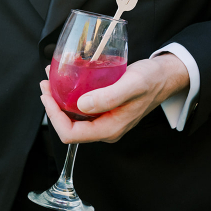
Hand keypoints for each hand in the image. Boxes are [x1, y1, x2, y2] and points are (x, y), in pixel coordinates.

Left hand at [40, 53, 189, 143]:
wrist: (165, 77)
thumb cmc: (151, 80)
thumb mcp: (131, 85)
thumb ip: (108, 97)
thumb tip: (80, 106)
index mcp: (109, 129)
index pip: (71, 134)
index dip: (54, 116)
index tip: (47, 95)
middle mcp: (104, 127)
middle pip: (68, 125)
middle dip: (53, 105)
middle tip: (46, 82)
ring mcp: (104, 119)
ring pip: (73, 114)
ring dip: (59, 97)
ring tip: (52, 76)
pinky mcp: (104, 108)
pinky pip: (80, 105)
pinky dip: (69, 92)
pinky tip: (66, 76)